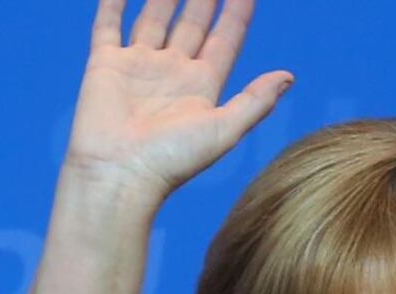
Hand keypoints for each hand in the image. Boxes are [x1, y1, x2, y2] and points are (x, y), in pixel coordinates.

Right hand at [60, 0, 292, 212]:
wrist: (119, 175)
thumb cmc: (173, 160)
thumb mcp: (224, 130)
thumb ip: (255, 101)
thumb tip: (289, 76)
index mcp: (202, 86)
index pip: (225, 39)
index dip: (237, 13)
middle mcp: (172, 72)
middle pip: (192, 23)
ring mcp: (139, 66)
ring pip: (154, 17)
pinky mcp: (105, 65)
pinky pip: (109, 25)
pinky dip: (113, 3)